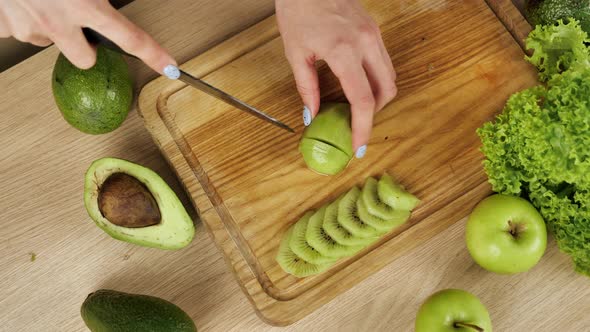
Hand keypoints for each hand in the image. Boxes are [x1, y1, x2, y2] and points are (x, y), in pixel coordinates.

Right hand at [0, 0, 174, 72]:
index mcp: (86, 5)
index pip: (131, 38)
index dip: (153, 54)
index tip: (168, 67)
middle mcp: (59, 22)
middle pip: (86, 59)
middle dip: (86, 48)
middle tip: (79, 25)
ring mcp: (30, 27)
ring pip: (49, 43)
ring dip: (51, 28)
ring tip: (43, 1)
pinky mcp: (5, 27)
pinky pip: (19, 31)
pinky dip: (21, 19)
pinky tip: (21, 1)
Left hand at [276, 0, 396, 157]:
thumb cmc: (298, 9)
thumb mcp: (296, 52)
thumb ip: (307, 88)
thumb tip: (312, 116)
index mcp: (344, 51)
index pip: (363, 101)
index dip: (363, 128)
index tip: (359, 147)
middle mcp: (366, 43)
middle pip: (387, 91)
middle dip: (373, 114)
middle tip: (355, 125)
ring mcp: (374, 35)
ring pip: (390, 76)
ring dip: (377, 97)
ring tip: (355, 107)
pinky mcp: (375, 30)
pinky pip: (384, 62)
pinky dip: (376, 79)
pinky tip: (358, 84)